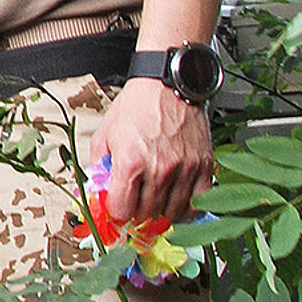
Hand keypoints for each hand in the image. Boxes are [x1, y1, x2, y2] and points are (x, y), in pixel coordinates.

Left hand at [88, 77, 214, 224]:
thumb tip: (98, 192)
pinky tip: (175, 202)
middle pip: (147, 214)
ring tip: (152, 202)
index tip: (116, 210)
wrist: (167, 86)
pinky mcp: (204, 166)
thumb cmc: (136, 107)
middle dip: (136, 215)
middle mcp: (160, 169)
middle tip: (134, 206)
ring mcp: (185, 169)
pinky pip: (198, 203)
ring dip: (160, 214)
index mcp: (131, 162)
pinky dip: (186, 209)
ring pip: (172, 213)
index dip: (116, 215)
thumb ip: (99, 167)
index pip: (122, 210)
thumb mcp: (105, 135)